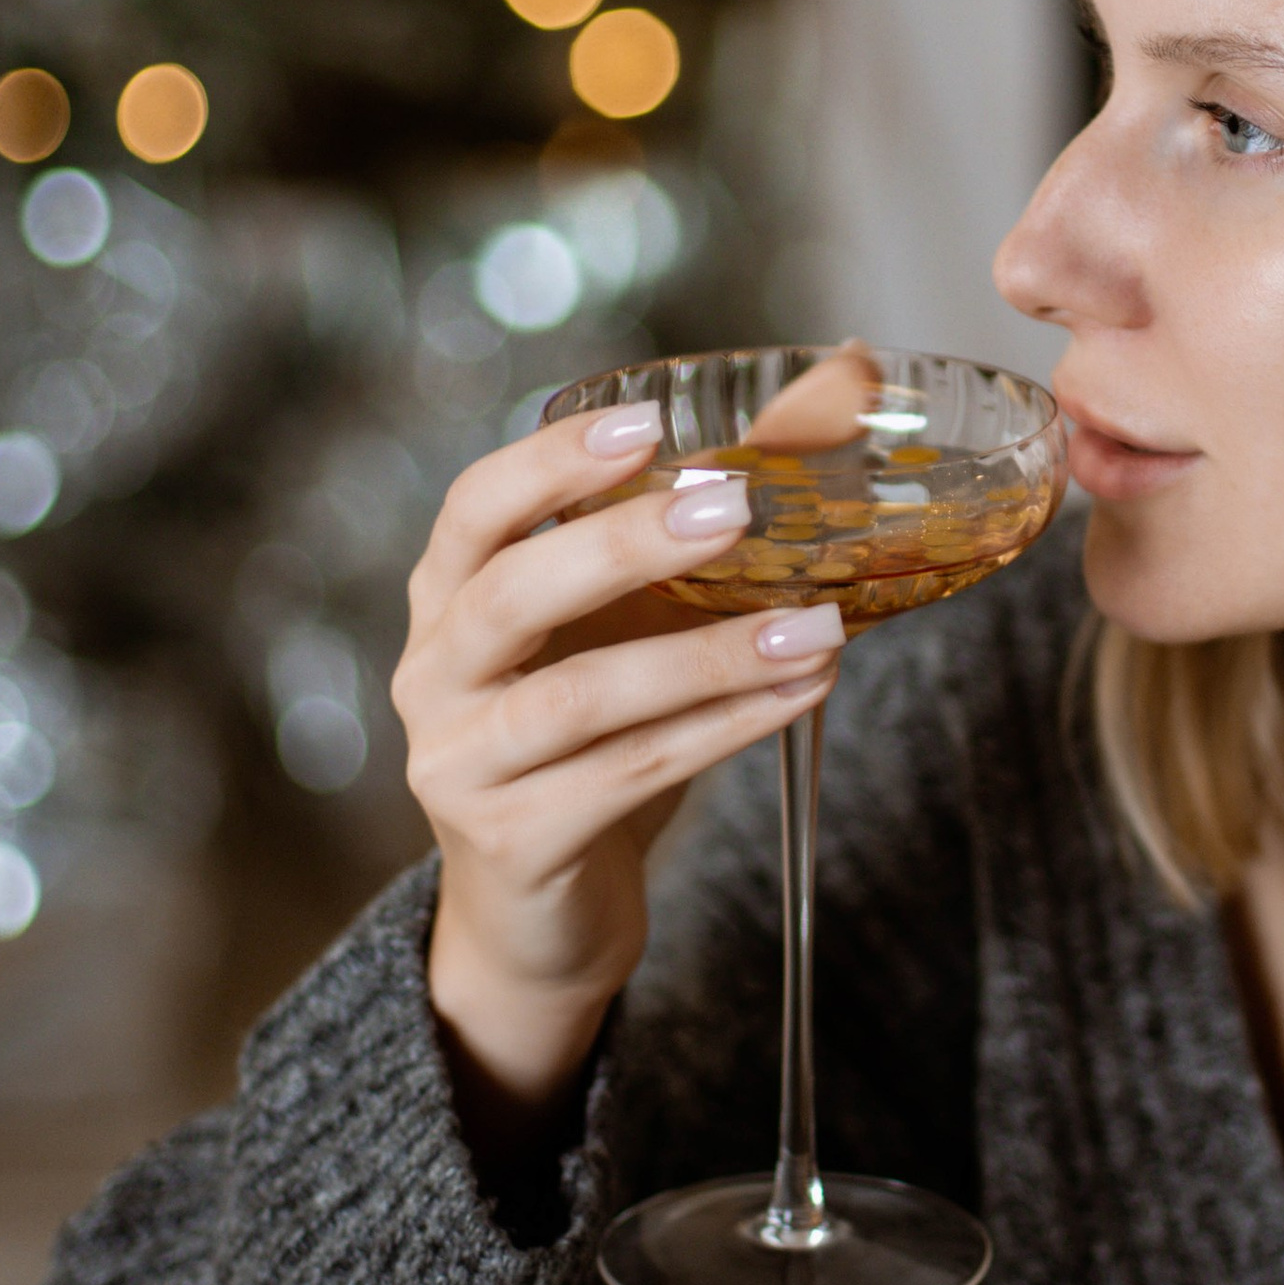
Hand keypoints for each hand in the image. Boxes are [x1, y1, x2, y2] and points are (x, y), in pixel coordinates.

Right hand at [393, 399, 843, 1136]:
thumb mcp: (644, 613)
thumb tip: (847, 372)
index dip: (549, 461)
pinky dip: (723, 730)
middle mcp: (435, 672)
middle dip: (621, 545)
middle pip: (508, 594)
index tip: (646, 423)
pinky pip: (623, 775)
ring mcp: (461, 763)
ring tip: (816, 627)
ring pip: (577, 698)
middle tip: (735, 507)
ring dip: (706, 657)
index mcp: (451, 595)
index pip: (475, 508)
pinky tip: (802, 692)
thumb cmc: (596, 730)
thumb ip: (725, 505)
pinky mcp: (513, 841)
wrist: (544, 912)